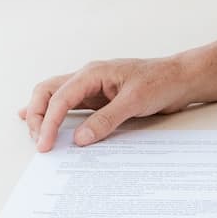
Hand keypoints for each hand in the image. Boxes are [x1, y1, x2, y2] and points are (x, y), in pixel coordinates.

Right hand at [19, 57, 193, 151]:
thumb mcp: (134, 101)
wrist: (180, 79)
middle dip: (37, 115)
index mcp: (92, 73)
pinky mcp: (98, 99)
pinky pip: (70, 106)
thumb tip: (80, 139)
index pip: (60, 97)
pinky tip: (44, 122)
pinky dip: (54, 113)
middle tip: (39, 143)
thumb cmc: (160, 81)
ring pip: (55, 97)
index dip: (48, 122)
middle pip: (48, 92)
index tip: (45, 144)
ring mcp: (92, 88)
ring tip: (36, 136)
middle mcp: (88, 78)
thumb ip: (106, 120)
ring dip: (43, 114)